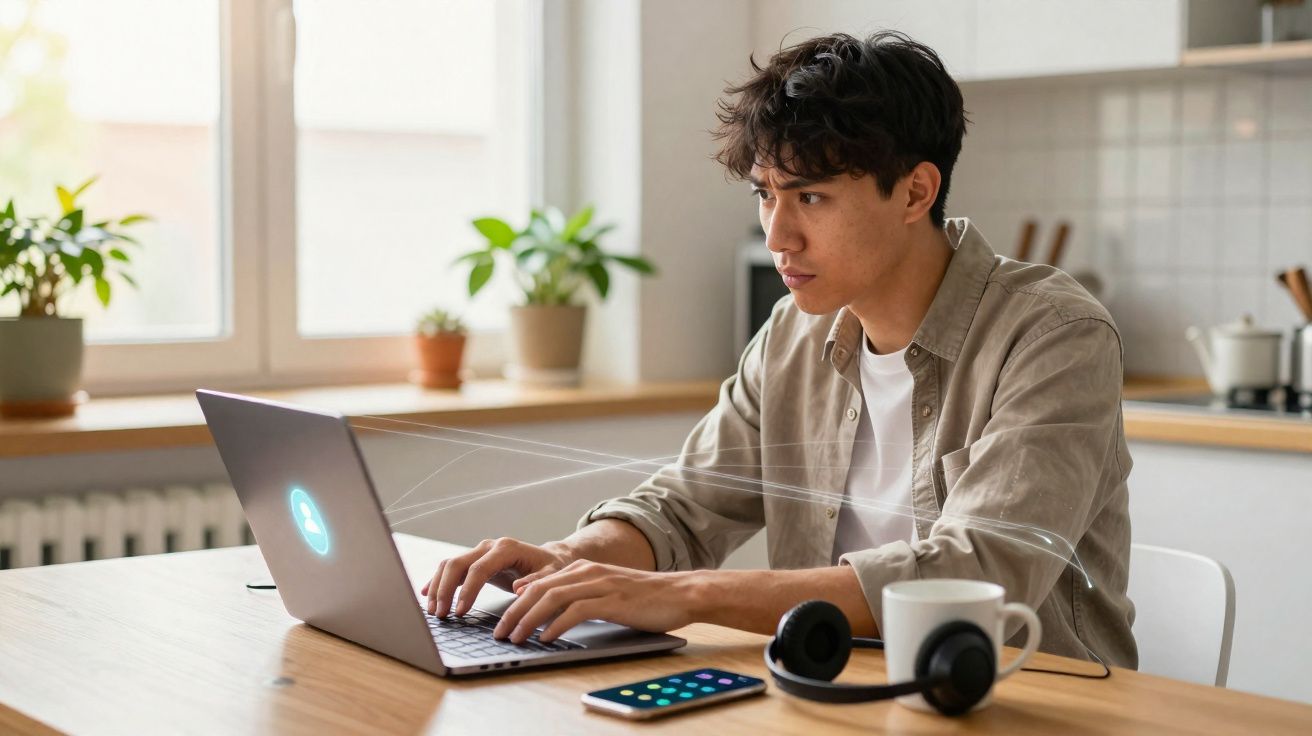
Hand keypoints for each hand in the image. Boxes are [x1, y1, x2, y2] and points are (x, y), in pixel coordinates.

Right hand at [422, 537, 572, 616]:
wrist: (551, 558)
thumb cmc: (552, 568)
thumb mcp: (552, 576)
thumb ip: (537, 582)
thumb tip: (519, 590)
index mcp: (506, 548)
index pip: (479, 568)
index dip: (467, 590)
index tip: (460, 612)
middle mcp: (489, 546)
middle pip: (457, 564)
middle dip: (445, 589)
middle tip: (440, 614)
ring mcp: (480, 552)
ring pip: (450, 565)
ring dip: (438, 587)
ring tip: (434, 611)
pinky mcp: (475, 561)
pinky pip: (451, 569)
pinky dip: (438, 581)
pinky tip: (427, 594)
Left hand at [492, 560, 695, 643]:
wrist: (680, 592)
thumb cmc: (645, 597)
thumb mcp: (606, 590)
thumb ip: (578, 594)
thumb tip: (547, 609)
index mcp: (584, 568)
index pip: (539, 582)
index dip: (516, 602)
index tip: (502, 619)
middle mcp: (588, 572)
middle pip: (539, 589)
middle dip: (514, 612)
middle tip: (500, 632)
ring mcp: (600, 584)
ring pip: (552, 598)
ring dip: (528, 619)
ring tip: (516, 637)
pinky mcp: (612, 600)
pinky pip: (576, 611)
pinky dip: (556, 625)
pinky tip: (545, 638)